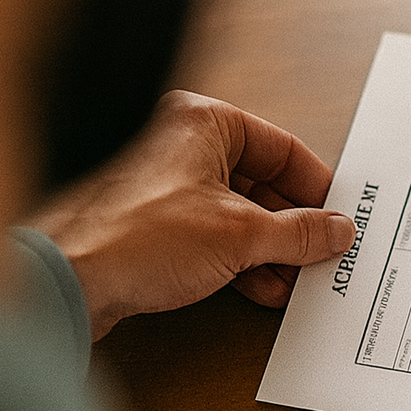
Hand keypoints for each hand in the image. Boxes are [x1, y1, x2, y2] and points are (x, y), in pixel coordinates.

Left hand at [27, 90, 355, 339]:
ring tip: (295, 280)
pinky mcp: (152, 225)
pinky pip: (212, 236)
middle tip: (321, 253)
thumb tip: (335, 230)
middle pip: (260, 183)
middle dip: (292, 227)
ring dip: (269, 251)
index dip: (314, 186)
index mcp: (203, 122)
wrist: (72, 282)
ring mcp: (164, 186)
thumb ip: (298, 232)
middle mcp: (181, 145)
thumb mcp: (240, 235)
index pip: (280, 148)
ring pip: (237, 214)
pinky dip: (240, 261)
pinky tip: (263, 288)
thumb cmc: (137, 238)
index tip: (338, 216)